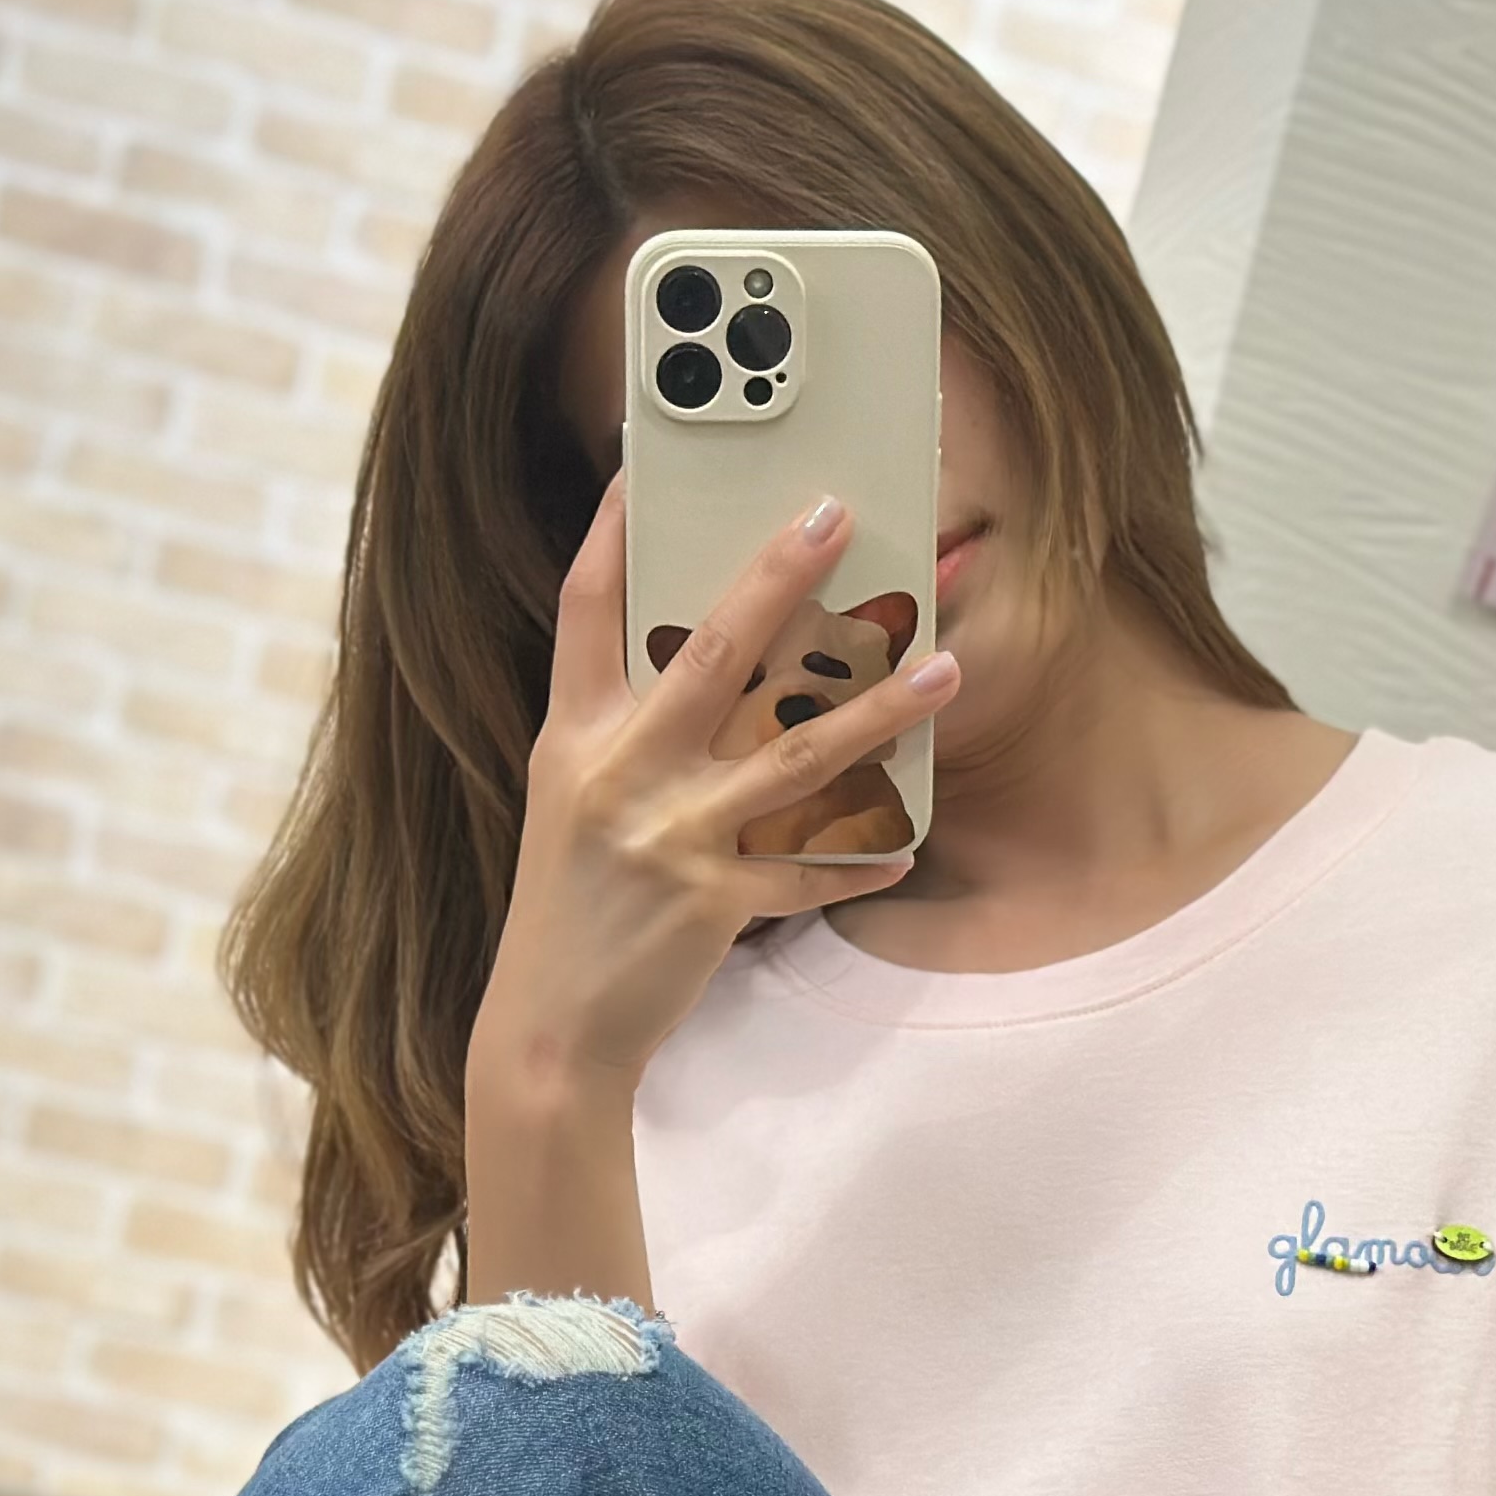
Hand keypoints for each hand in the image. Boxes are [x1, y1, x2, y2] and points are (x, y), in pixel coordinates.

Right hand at [473, 472, 959, 1099]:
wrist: (550, 1030)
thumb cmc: (571, 908)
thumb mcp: (576, 803)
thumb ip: (633, 735)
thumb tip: (720, 672)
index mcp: (575, 737)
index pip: (585, 610)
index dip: (611, 532)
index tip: (641, 465)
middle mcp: (621, 772)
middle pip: (710, 651)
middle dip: (778, 576)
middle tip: (836, 513)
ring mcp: (669, 835)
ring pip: (794, 754)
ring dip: (879, 708)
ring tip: (944, 666)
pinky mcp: (713, 901)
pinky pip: (809, 868)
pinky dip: (862, 855)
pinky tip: (908, 841)